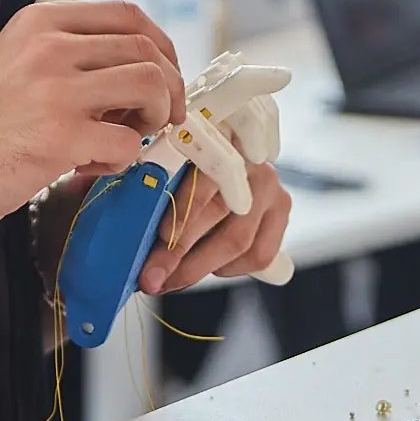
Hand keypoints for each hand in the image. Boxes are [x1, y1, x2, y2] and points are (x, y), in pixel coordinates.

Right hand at [0, 0, 184, 246]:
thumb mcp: (15, 65)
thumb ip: (70, 57)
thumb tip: (137, 69)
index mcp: (38, 23)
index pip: (127, 14)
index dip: (160, 45)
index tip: (164, 73)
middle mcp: (48, 47)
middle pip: (147, 47)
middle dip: (168, 85)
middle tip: (161, 115)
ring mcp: (55, 90)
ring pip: (150, 84)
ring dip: (156, 116)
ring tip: (132, 136)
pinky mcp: (60, 136)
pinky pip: (128, 141)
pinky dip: (123, 159)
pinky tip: (93, 166)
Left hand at [138, 156, 291, 294]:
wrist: (235, 167)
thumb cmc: (193, 171)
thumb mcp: (176, 170)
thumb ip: (163, 194)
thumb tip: (136, 240)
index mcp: (218, 140)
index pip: (204, 176)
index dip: (184, 208)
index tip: (162, 237)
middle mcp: (249, 160)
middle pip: (218, 212)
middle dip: (179, 252)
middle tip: (152, 276)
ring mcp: (271, 186)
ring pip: (238, 240)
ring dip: (198, 267)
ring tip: (170, 280)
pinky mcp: (283, 210)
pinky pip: (258, 254)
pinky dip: (229, 268)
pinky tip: (210, 265)